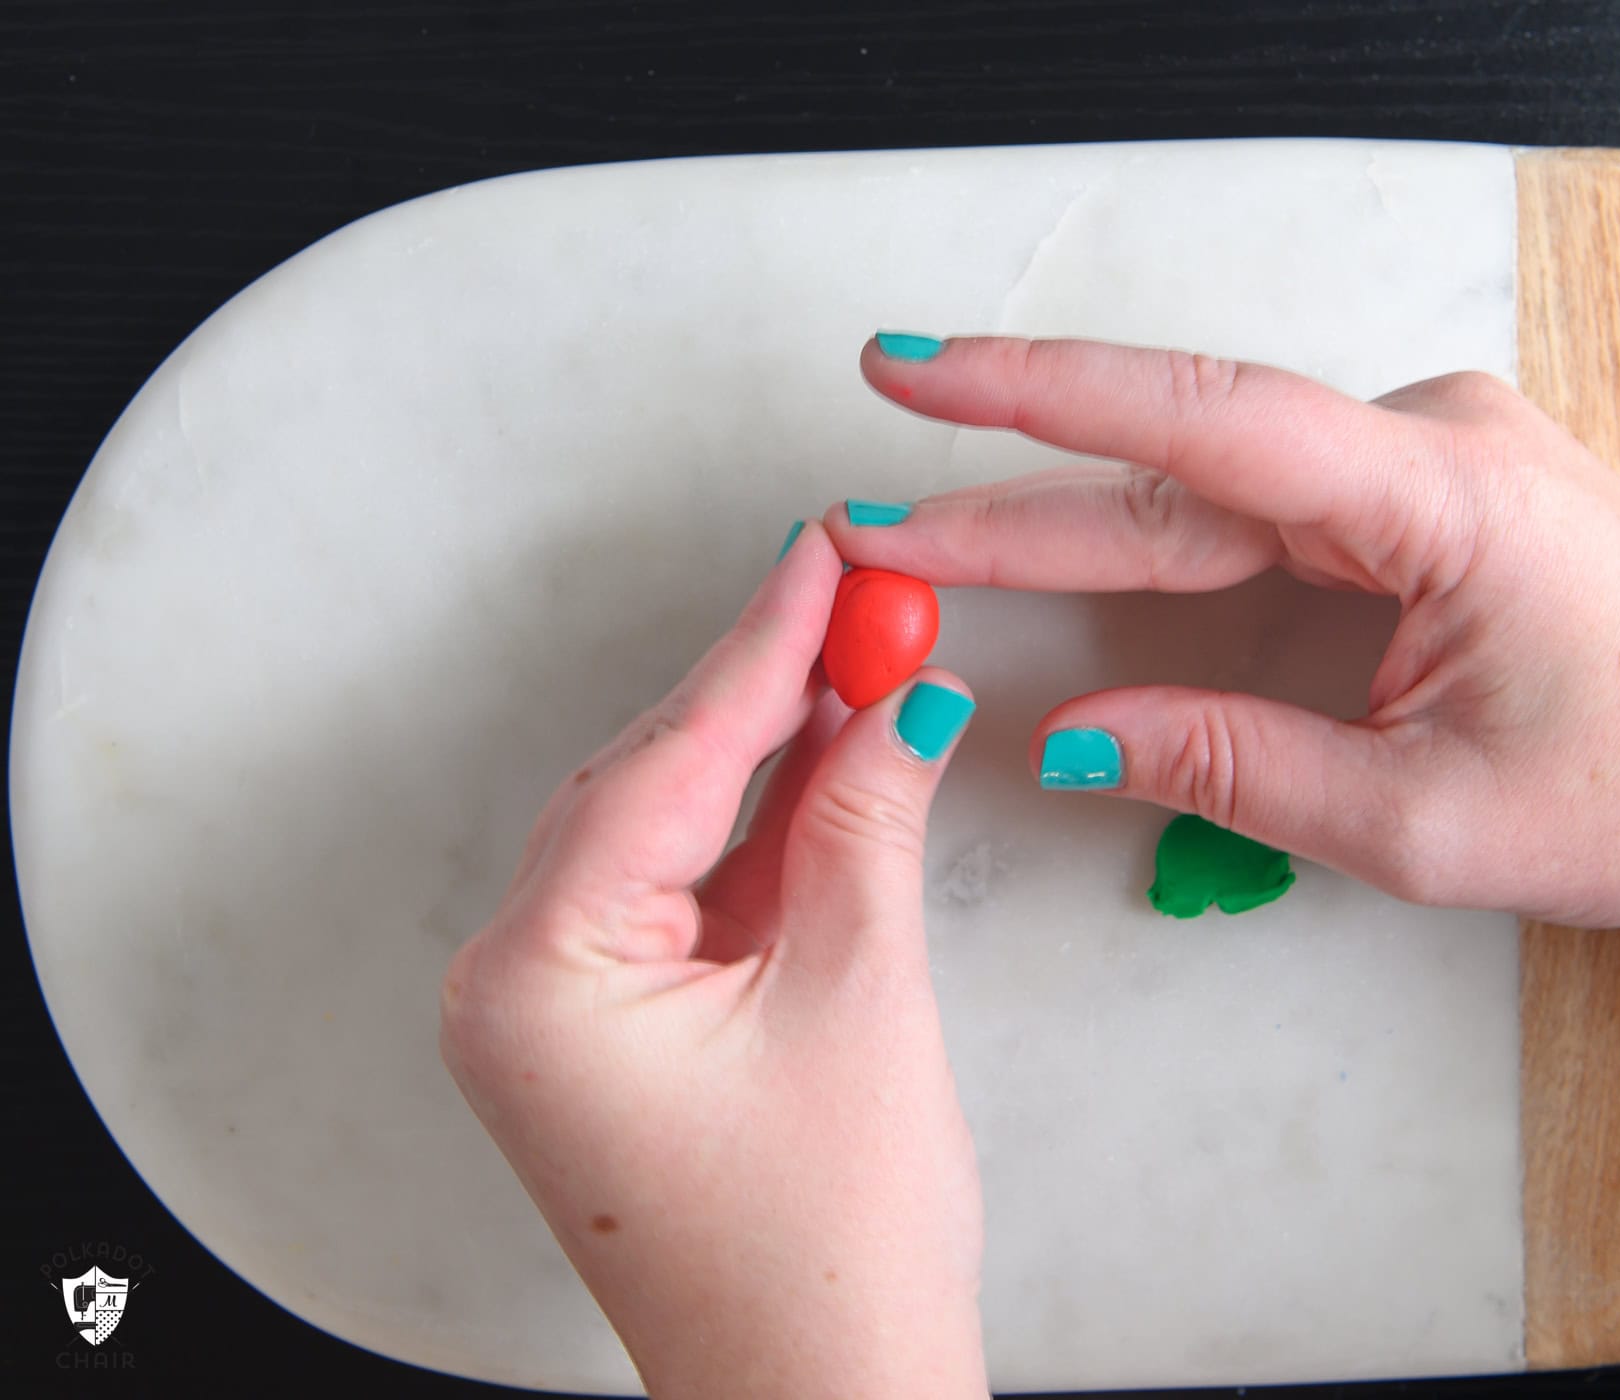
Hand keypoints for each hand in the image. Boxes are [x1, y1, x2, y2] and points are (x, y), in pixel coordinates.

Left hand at [440, 527, 987, 1398]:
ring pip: (672, 833)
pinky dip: (765, 834)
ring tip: (869, 661)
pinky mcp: (618, 1032)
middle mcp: (518, 988)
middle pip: (651, 784)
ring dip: (773, 757)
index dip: (760, 649)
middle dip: (767, 692)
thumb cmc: (824, 1257)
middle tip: (862, 596)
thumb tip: (899, 697)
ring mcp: (562, 1014)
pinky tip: (836, 765)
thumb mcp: (859, 998)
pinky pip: (689, 896)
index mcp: (535, 979)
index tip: (825, 558)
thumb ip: (865, 821)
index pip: (661, 764)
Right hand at [835, 336, 1619, 932]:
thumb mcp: (1423, 820)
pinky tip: (1071, 543)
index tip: (909, 377)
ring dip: (1076, 515)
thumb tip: (1067, 741)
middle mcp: (1430, 442)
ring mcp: (1430, 458)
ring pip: (1212, 484)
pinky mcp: (1426, 494)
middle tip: (871, 516)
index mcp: (1442, 497)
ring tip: (938, 538)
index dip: (1038, 400)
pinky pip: (1265, 506)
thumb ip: (1230, 768)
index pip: (1201, 427)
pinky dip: (1163, 536)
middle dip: (1017, 495)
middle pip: (1181, 465)